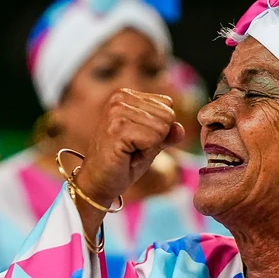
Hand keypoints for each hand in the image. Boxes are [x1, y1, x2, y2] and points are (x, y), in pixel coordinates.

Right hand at [74, 89, 183, 207]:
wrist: (98, 181)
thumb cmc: (123, 161)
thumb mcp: (151, 143)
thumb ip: (168, 133)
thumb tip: (180, 128)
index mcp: (127, 95)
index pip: (168, 105)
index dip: (159, 129)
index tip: (137, 139)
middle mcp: (120, 98)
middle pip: (168, 115)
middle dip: (156, 138)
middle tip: (133, 148)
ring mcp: (117, 112)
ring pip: (162, 128)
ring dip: (150, 147)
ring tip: (129, 151)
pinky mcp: (117, 130)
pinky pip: (153, 139)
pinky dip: (145, 153)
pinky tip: (127, 156)